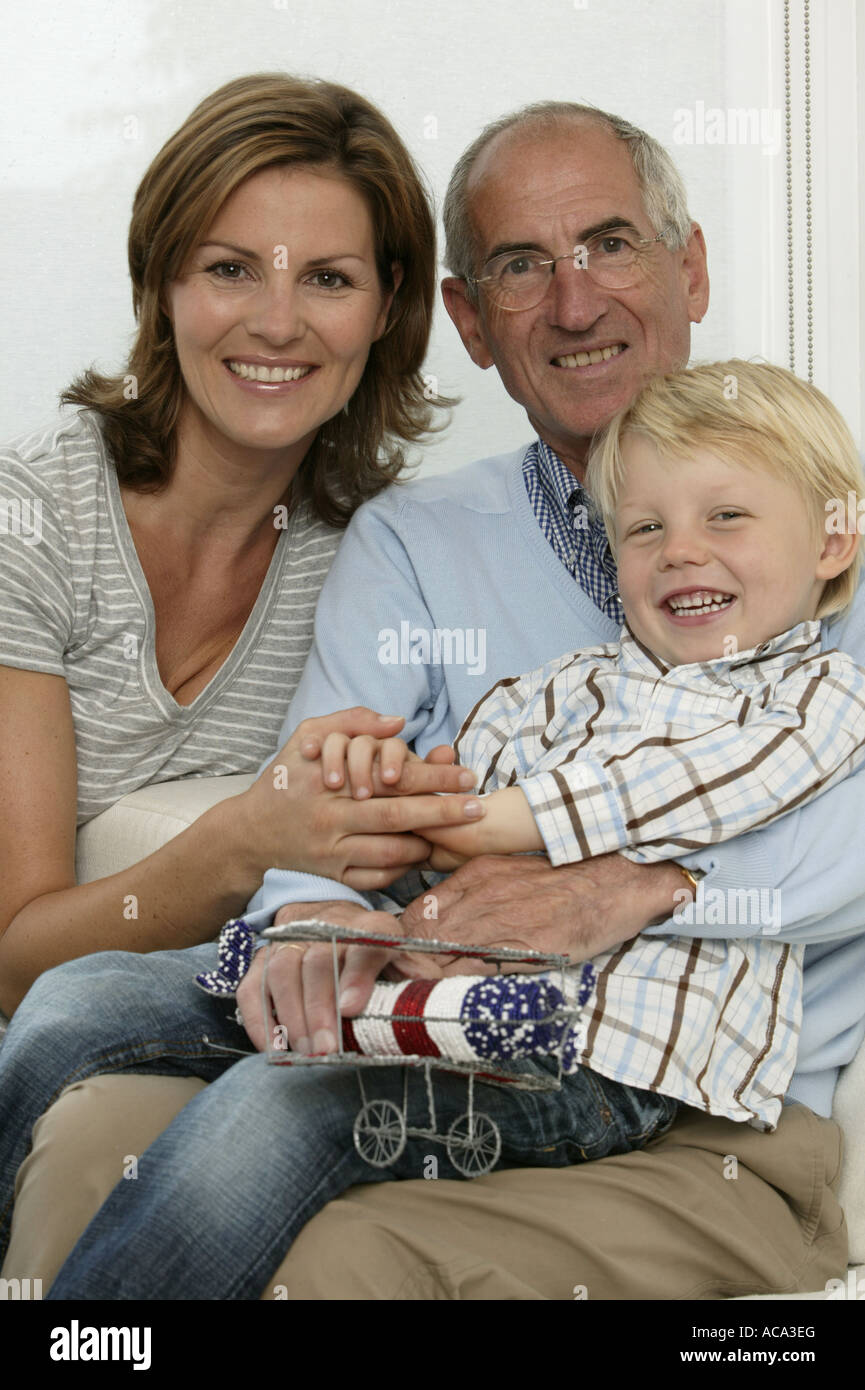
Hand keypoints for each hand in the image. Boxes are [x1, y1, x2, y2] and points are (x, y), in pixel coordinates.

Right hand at [233, 707, 484, 890]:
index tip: (465, 775)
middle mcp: (329, 818)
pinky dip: (401, 869)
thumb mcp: (308, 737)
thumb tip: (398, 723)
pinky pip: (374, 877)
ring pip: (389, 852)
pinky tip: (419, 855)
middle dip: (442, 812)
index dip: (432, 776)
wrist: (249, 835)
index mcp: (328, 780)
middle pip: (397, 816)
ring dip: (425, 843)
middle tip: (477, 808)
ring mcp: (330, 852)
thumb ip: (352, 722)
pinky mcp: (331, 877)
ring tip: (452, 833)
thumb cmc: (285, 780)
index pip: (390, 776)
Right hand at [235, 900, 443, 1052]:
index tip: (351, 1009)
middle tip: (325, 1049)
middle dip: (319, 1007)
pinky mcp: (264, 958)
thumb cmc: (378, 958)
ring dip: (290, 1014)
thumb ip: (419, 980)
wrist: (333, 922)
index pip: (367, 942)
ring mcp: (291, 940)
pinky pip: (253, 984)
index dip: (358, 974)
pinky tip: (271, 1046)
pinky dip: (258, 1016)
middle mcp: (329, 925)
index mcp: (373, 928)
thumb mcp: (406, 963)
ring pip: (283, 969)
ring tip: (304, 1051)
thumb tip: (439, 1004)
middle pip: (318, 960)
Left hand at [399, 852, 687, 966]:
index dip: (398, 938)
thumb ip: (472, 893)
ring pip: (439, 952)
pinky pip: (474, 968)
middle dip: (399, 960)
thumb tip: (435, 916)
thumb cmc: (564, 881)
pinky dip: (452, 982)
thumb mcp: (509, 873)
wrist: (615, 883)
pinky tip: (441, 993)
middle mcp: (480, 895)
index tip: (391, 958)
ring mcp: (500, 921)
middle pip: (419, 933)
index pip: (417, 910)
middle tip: (388, 982)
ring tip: (407, 992)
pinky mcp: (522, 946)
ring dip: (419, 975)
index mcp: (476, 875)